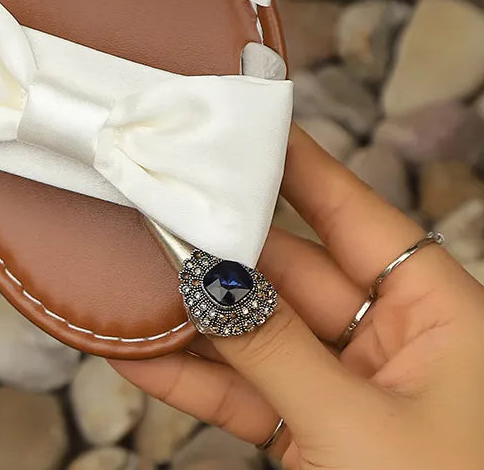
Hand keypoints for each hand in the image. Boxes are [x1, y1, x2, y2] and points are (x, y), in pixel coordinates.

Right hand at [112, 127, 483, 468]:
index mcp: (440, 314)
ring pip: (255, 333)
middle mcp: (395, 342)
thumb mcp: (360, 431)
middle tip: (139, 200)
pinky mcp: (315, 441)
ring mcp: (350, 393)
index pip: (351, 210)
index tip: (226, 117)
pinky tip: (128, 349)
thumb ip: (273, 349)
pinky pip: (243, 393)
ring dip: (184, 312)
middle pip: (287, 268)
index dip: (288, 162)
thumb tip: (199, 275)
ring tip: (114, 267)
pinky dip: (188, 376)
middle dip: (212, 243)